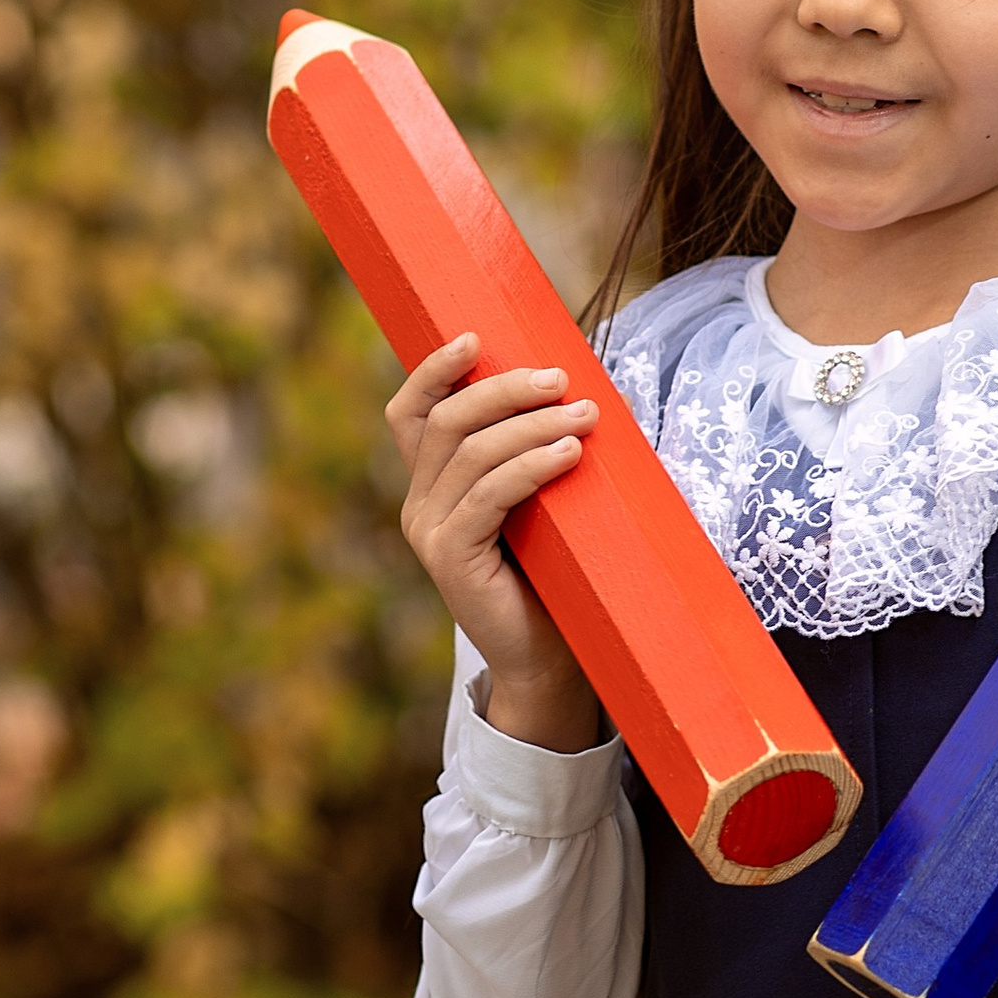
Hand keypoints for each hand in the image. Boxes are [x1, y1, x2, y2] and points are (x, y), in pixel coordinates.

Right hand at [385, 338, 606, 750]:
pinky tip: (569, 453)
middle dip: (504, 388)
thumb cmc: (557, 575)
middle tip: (563, 378)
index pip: (411, 413)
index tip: (475, 336)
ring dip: (532, 423)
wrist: (551, 660)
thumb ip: (534, 454)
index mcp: (431, 486)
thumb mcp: (542, 504)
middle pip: (447, 420)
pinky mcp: (451, 558)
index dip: (433, 369)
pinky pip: (487, 494)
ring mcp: (428, 532)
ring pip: (470, 451)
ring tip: (586, 415)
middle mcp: (418, 505)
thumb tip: (579, 387)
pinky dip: (530, 465)